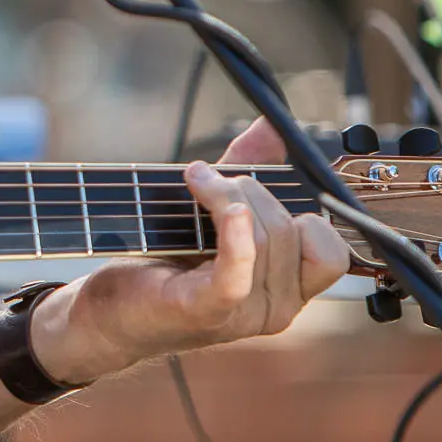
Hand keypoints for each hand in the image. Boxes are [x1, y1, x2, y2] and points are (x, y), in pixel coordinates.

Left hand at [29, 118, 350, 385]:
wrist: (109, 312)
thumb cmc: (163, 259)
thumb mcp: (212, 211)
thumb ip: (250, 171)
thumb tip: (272, 126)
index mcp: (289, 290)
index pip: (331, 250)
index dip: (305, 210)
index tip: (261, 187)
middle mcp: (277, 309)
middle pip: (291, 230)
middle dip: (250, 189)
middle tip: (206, 181)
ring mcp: (246, 316)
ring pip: (264, 236)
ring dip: (226, 193)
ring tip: (193, 182)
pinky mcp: (208, 310)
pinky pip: (239, 268)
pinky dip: (233, 228)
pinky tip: (216, 201)